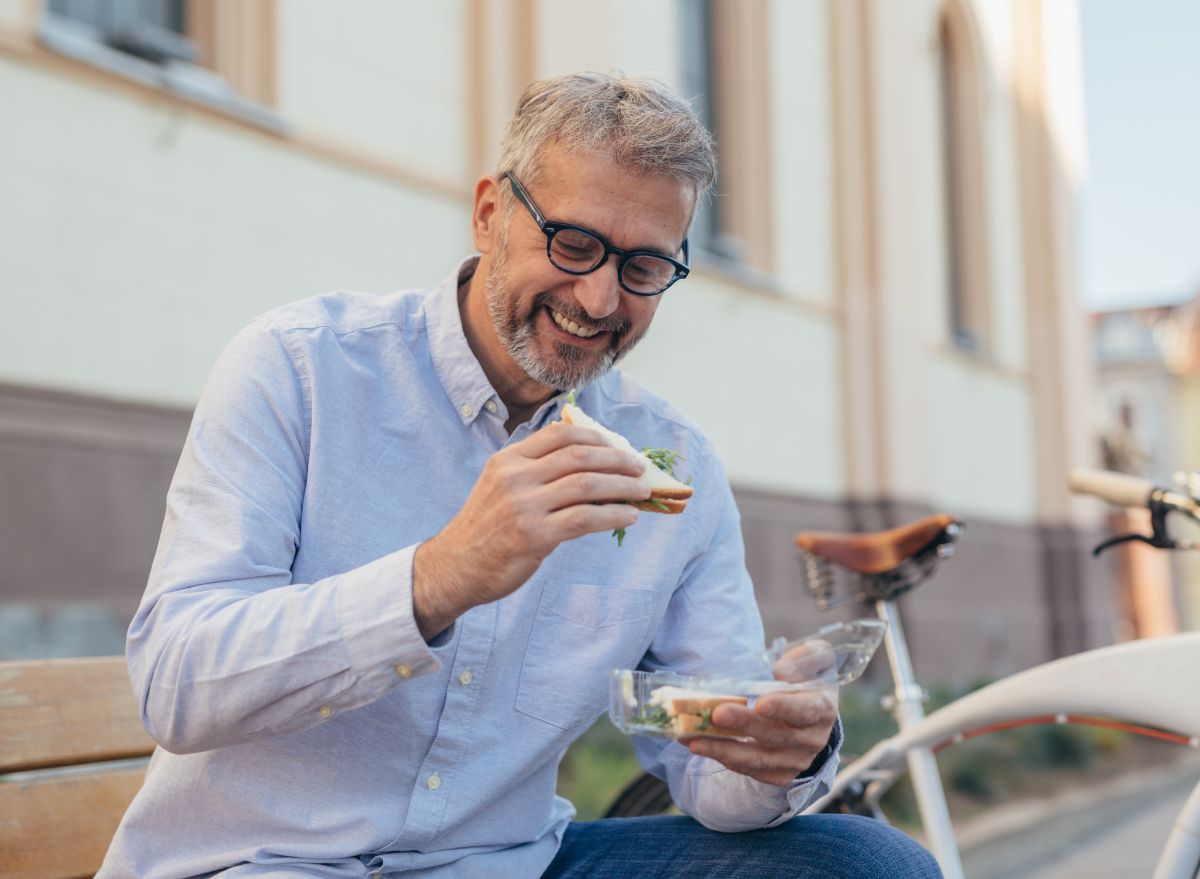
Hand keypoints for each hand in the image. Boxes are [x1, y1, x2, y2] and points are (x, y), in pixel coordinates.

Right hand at [412, 422, 649, 638]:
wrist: (455, 567)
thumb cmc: (487, 528)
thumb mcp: (502, 486)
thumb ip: (536, 470)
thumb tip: (589, 458)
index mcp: (509, 459)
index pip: (561, 434)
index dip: (597, 437)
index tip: (619, 447)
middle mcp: (515, 477)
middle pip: (579, 456)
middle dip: (617, 459)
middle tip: (640, 468)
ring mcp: (523, 506)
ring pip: (586, 485)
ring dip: (622, 486)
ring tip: (642, 490)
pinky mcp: (534, 536)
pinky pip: (584, 519)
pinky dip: (613, 515)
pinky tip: (628, 516)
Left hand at [685, 644, 839, 786]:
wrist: (813, 710)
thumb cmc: (808, 676)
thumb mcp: (815, 657)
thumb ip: (803, 659)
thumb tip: (781, 671)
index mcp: (822, 709)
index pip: (805, 711)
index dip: (783, 708)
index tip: (760, 704)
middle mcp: (812, 740)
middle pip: (775, 735)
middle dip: (744, 725)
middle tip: (717, 714)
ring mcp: (795, 760)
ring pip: (758, 759)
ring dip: (725, 750)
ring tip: (695, 740)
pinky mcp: (779, 774)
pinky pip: (750, 770)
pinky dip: (723, 759)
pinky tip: (699, 745)